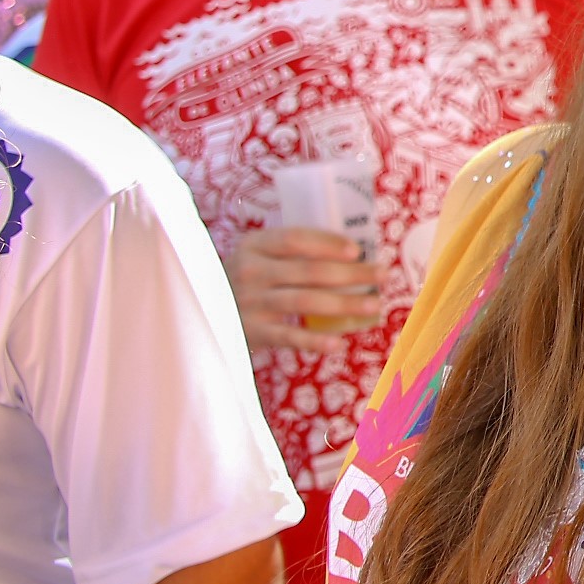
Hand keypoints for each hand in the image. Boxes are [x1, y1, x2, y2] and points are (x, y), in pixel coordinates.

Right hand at [226, 228, 382, 353]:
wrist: (200, 310)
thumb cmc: (246, 278)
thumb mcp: (259, 255)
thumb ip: (292, 251)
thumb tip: (353, 254)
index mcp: (255, 246)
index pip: (295, 240)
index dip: (328, 244)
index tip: (357, 250)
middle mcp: (251, 271)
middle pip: (309, 271)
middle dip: (352, 273)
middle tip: (383, 276)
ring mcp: (250, 303)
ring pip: (305, 301)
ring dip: (345, 304)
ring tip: (375, 306)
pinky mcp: (251, 332)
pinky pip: (288, 336)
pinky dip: (314, 341)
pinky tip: (338, 343)